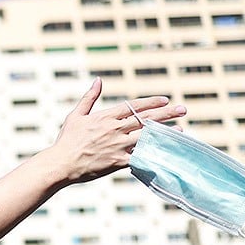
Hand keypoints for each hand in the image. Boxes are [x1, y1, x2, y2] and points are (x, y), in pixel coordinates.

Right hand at [47, 77, 186, 184]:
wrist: (61, 164)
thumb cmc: (66, 140)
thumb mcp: (76, 115)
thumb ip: (89, 98)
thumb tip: (98, 80)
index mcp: (106, 117)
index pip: (134, 106)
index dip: (151, 103)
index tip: (165, 100)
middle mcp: (115, 129)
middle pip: (145, 119)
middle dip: (166, 113)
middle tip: (183, 109)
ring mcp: (118, 146)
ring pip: (147, 137)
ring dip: (165, 132)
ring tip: (180, 129)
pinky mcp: (118, 161)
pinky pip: (139, 156)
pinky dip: (152, 153)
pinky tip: (164, 151)